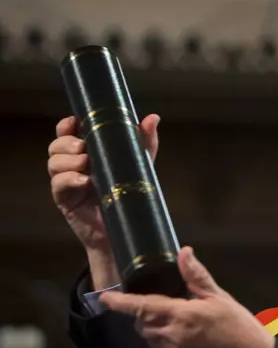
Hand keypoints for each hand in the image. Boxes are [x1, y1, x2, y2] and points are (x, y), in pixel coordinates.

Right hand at [48, 114, 160, 288]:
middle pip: (57, 145)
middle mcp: (74, 165)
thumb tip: (152, 117)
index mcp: (88, 152)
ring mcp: (68, 182)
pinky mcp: (66, 200)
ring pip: (54, 162)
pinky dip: (68, 180)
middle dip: (66, 142)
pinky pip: (58, 185)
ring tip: (85, 163)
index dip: (67, 125)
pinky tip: (84, 181)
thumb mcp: (140, 165)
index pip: (68, 133)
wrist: (127, 229)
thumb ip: (144, 142)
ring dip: (67, 159)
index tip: (75, 122)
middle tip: (84, 147)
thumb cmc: (131, 194)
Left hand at [100, 247, 274, 347]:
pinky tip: (186, 338)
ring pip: (151, 340)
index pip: (141, 306)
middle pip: (141, 325)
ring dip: (153, 328)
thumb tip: (184, 252)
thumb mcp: (221, 298)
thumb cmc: (240, 329)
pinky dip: (166, 342)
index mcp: (181, 315)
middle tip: (158, 303)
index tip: (104, 297)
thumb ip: (197, 276)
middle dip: (142, 314)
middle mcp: (172, 337)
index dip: (119, 302)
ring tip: (174, 320)